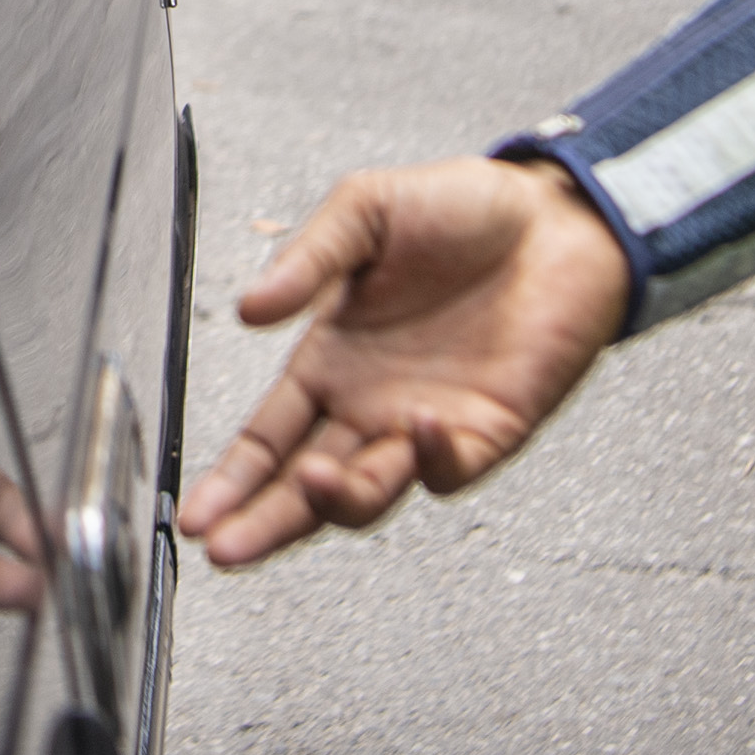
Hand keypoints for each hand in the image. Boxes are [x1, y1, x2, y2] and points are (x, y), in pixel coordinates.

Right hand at [174, 157, 631, 569]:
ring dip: (339, 497)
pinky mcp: (486, 431)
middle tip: (226, 546)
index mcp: (332, 359)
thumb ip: (306, 260)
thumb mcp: (365, 211)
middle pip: (304, 486)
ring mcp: (425, 424)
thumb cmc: (464, 208)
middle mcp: (371, 404)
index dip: (231, 479)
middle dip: (263, 520)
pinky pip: (448, 466)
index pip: (268, 438)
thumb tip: (249, 309)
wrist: (558, 215)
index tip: (196, 514)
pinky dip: (429, 458)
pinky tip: (415, 427)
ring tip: (313, 479)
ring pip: (370, 492)